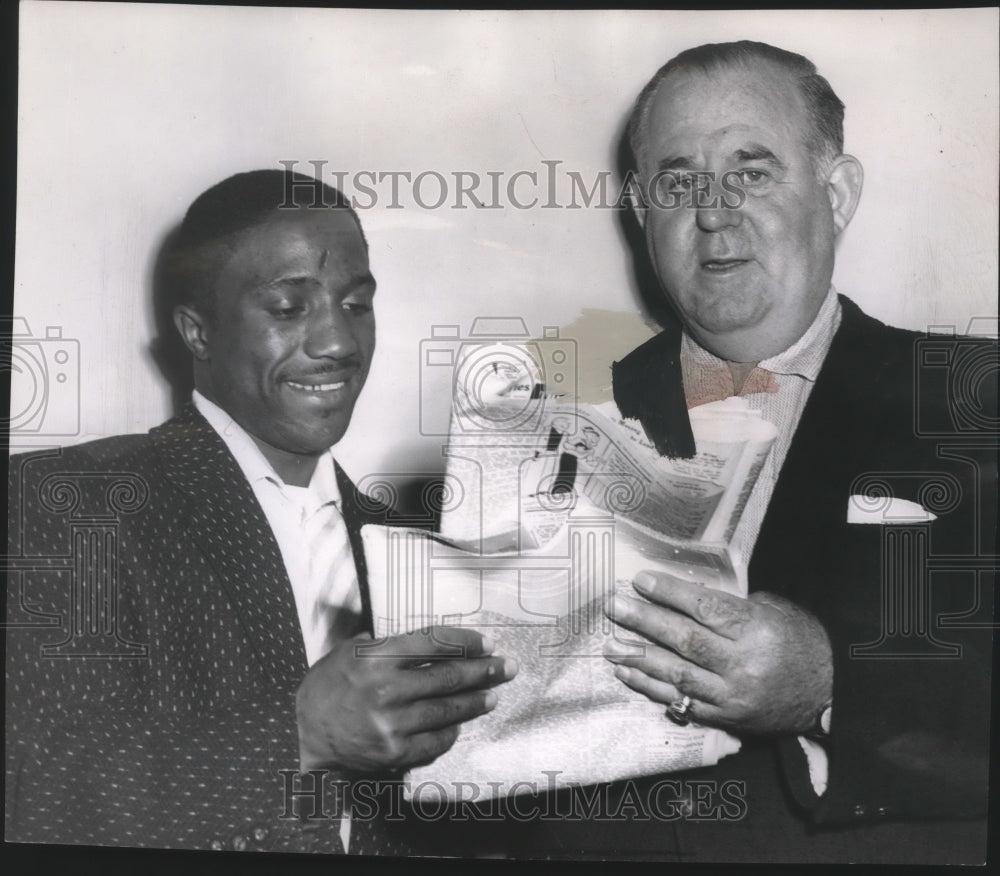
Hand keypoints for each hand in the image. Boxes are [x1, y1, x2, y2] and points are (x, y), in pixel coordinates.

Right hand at [296, 626, 517, 772]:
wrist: (301, 734)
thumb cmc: (327, 686)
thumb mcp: (349, 651)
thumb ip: (386, 643)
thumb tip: (429, 638)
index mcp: (377, 657)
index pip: (434, 643)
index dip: (466, 643)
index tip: (487, 644)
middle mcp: (387, 689)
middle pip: (449, 677)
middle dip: (484, 671)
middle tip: (506, 668)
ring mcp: (392, 723)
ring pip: (448, 710)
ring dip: (476, 702)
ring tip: (493, 695)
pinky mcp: (394, 752)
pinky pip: (435, 741)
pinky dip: (451, 732)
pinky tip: (461, 724)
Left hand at [604, 570, 831, 735]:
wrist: (831, 694)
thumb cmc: (801, 643)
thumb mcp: (776, 611)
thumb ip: (734, 605)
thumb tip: (687, 596)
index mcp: (757, 630)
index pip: (705, 608)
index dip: (670, 594)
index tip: (641, 581)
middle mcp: (743, 664)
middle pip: (685, 640)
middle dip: (644, 622)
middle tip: (614, 608)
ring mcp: (732, 694)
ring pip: (678, 674)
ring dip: (639, 658)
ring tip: (610, 644)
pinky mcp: (725, 717)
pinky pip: (682, 703)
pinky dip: (652, 687)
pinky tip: (628, 673)